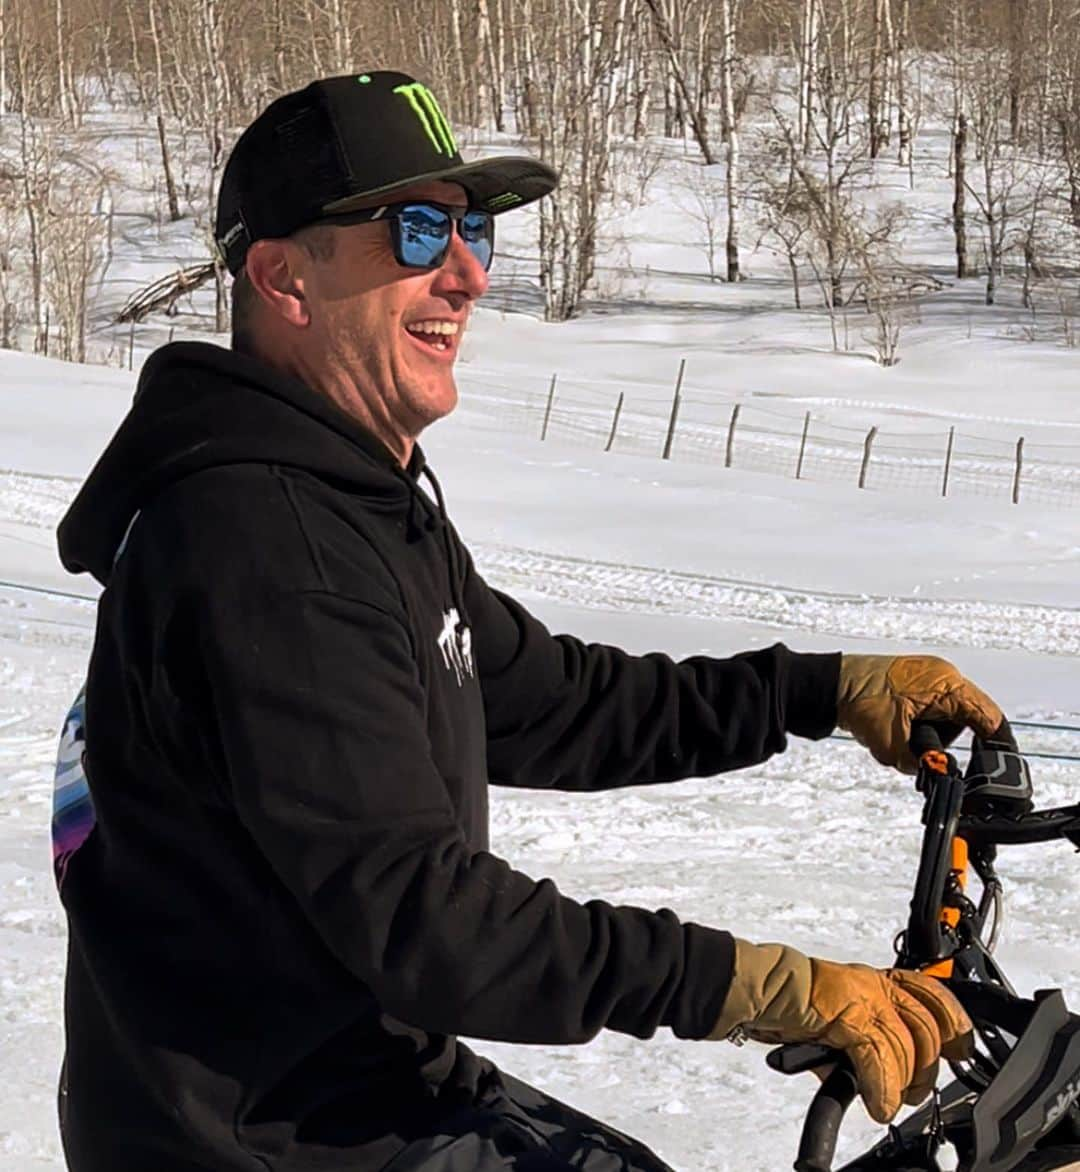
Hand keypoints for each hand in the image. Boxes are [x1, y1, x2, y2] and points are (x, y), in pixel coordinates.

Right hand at [709, 939, 972, 1122]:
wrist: (762, 988)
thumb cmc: (792, 1002)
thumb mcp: (838, 1022)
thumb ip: (860, 1044)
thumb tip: (872, 1079)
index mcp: (877, 981)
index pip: (932, 993)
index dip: (955, 1022)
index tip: (961, 1048)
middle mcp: (876, 986)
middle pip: (926, 1029)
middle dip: (925, 1069)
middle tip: (913, 1092)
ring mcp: (864, 999)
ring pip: (905, 1047)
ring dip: (900, 1085)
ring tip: (886, 1101)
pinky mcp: (849, 1016)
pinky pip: (879, 1059)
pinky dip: (882, 1088)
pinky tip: (876, 1103)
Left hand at [836, 654, 1003, 772]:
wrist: (827, 685)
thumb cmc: (857, 700)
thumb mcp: (892, 743)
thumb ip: (921, 762)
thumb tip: (936, 774)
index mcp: (945, 684)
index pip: (988, 716)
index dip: (997, 744)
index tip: (1000, 766)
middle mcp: (941, 677)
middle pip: (967, 720)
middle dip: (943, 741)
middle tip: (925, 753)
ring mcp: (927, 679)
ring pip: (945, 719)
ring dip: (926, 735)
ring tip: (897, 737)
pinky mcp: (913, 686)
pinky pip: (929, 712)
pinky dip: (916, 727)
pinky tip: (894, 729)